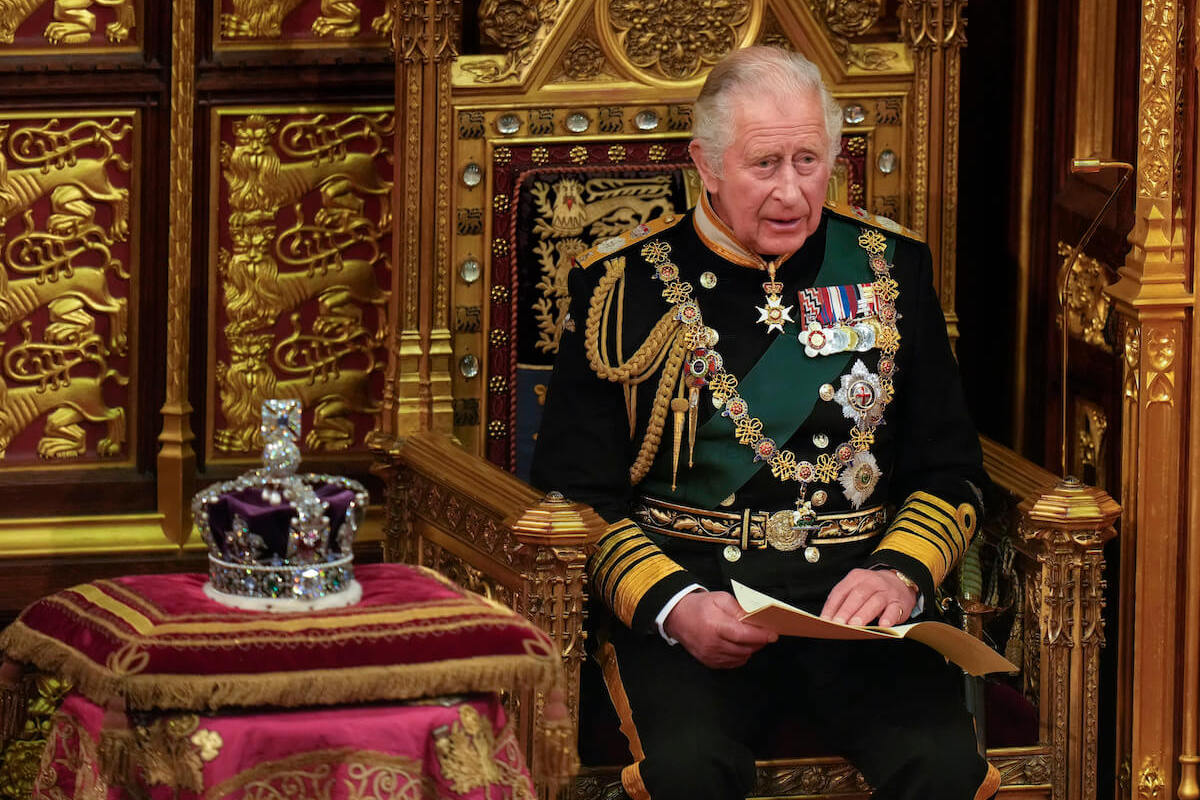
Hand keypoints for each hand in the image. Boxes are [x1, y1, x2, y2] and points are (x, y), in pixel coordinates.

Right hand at [663, 590, 777, 668]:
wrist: (677, 617)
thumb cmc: (699, 606)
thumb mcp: (720, 598)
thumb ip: (739, 608)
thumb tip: (756, 617)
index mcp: (715, 625)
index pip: (743, 635)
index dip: (760, 636)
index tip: (772, 634)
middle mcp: (712, 643)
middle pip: (744, 648)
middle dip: (759, 642)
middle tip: (764, 634)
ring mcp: (710, 655)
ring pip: (740, 657)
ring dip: (750, 649)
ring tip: (751, 638)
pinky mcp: (709, 662)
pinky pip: (732, 663)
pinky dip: (740, 656)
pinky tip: (740, 646)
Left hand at [820, 568, 917, 627]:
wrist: (899, 582)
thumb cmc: (872, 589)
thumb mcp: (856, 588)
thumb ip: (842, 601)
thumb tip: (827, 619)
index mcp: (856, 577)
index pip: (841, 591)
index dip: (832, 606)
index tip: (826, 620)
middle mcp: (872, 582)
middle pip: (857, 595)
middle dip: (846, 610)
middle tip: (839, 624)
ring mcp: (887, 592)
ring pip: (875, 601)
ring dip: (864, 614)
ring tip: (855, 625)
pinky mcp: (899, 603)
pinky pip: (894, 610)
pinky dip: (888, 618)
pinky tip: (883, 625)